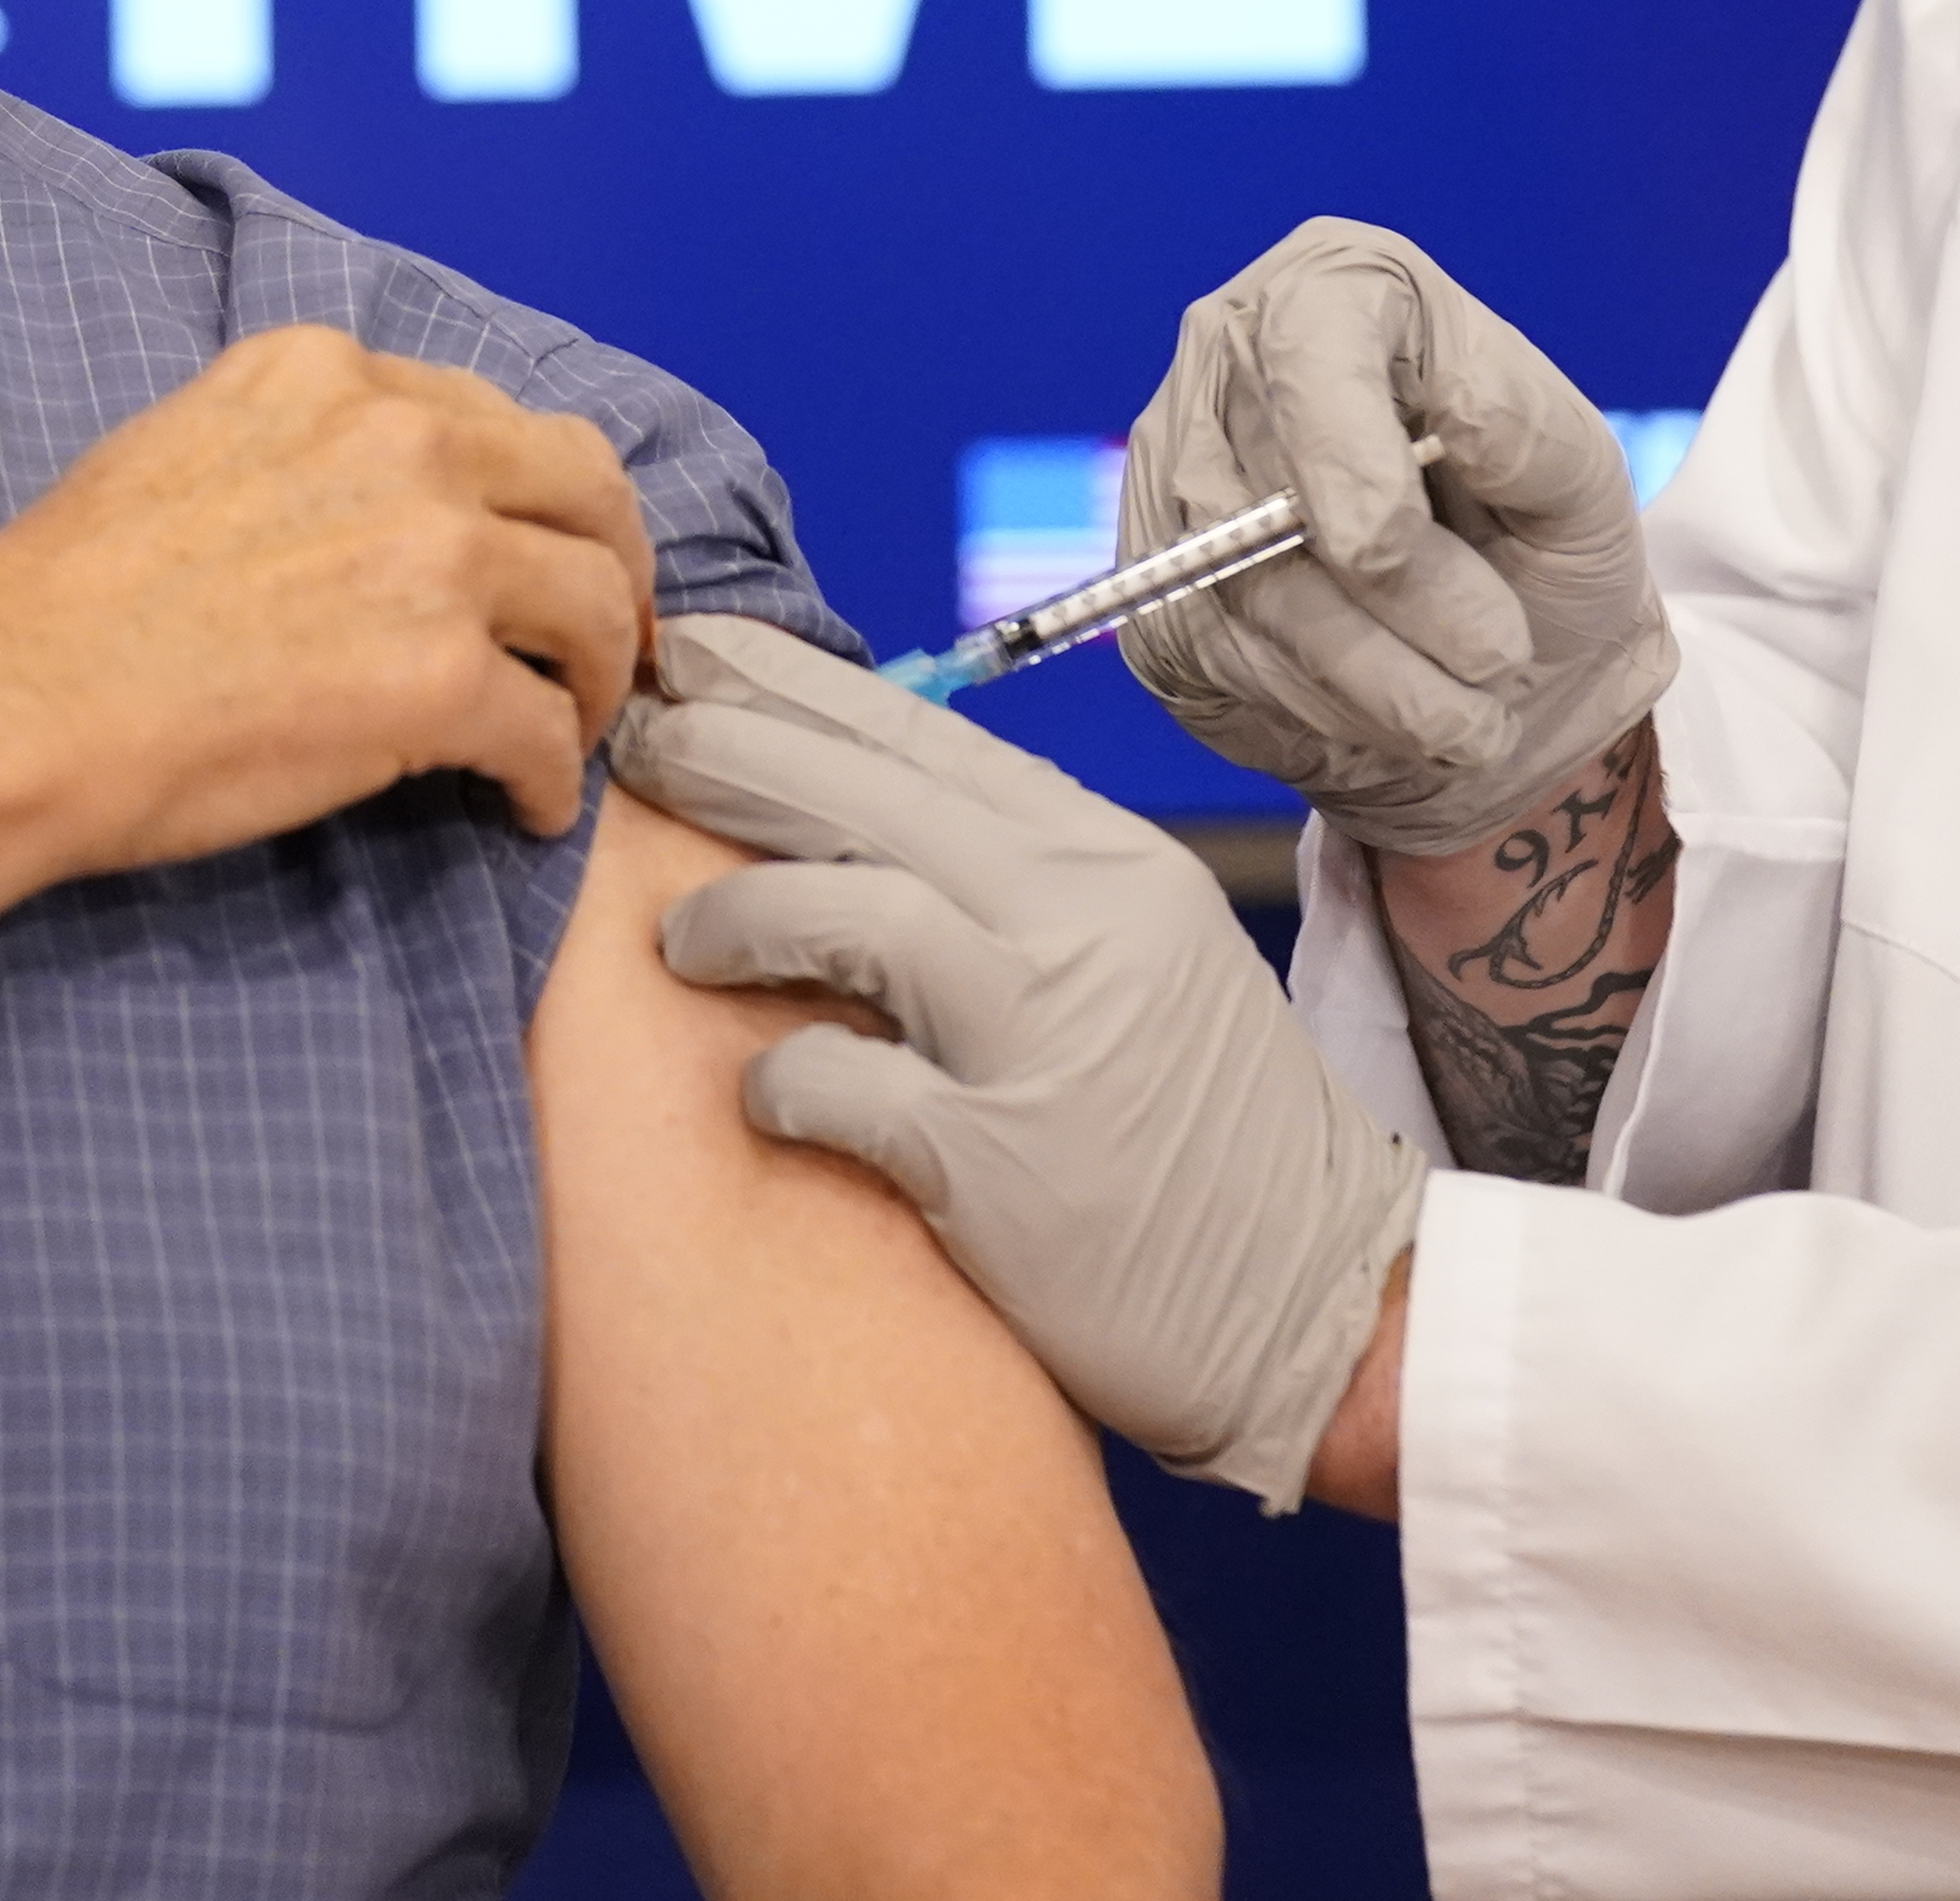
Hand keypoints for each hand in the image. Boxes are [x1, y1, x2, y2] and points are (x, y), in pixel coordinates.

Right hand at [0, 324, 651, 865]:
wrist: (12, 701)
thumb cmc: (67, 597)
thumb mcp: (188, 444)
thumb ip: (300, 448)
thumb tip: (366, 504)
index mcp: (333, 377)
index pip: (495, 418)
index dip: (539, 494)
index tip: (546, 546)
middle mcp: (403, 440)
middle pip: (584, 487)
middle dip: (613, 563)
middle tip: (609, 634)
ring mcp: (433, 555)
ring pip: (591, 605)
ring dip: (596, 675)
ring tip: (575, 726)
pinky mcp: (441, 678)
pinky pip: (546, 729)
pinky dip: (552, 778)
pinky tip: (526, 809)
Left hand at [608, 616, 1424, 1512]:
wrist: (1326, 1302)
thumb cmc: (1211, 1132)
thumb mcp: (1142, 952)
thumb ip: (1016, 878)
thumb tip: (854, 812)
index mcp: (1105, 859)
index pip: (919, 733)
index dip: (787, 686)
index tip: (691, 658)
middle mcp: (1079, 922)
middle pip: (864, 792)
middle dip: (727, 751)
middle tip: (634, 739)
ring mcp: (1043, 1037)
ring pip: (849, 912)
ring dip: (737, 916)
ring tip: (675, 939)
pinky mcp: (1003, 1165)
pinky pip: (845, 1087)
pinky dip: (781, 1079)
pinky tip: (762, 1089)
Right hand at [1117, 217, 1672, 856]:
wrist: (1492, 662)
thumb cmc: (1535, 542)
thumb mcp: (1578, 476)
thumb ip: (1528, 434)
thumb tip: (1459, 413)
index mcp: (1340, 286)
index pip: (1308, 344)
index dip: (1349, 461)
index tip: (1402, 550)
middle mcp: (1229, 355)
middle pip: (1264, 489)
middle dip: (1392, 606)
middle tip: (1499, 663)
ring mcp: (1172, 465)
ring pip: (1238, 593)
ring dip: (1370, 681)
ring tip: (1470, 718)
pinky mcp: (1149, 581)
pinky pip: (1212, 660)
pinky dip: (1316, 709)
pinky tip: (1387, 711)